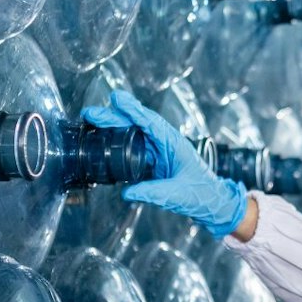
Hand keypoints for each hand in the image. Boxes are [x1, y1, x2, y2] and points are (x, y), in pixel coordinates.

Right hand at [83, 90, 247, 238]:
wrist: (211, 202)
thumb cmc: (200, 195)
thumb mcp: (177, 195)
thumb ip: (154, 193)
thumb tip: (127, 193)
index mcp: (174, 144)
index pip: (151, 122)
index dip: (133, 110)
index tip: (116, 98)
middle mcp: (165, 143)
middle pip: (137, 124)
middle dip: (114, 117)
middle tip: (90, 113)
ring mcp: (158, 151)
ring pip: (132, 133)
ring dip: (113, 126)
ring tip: (91, 120)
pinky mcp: (153, 161)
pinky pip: (132, 147)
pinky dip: (117, 140)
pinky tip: (103, 138)